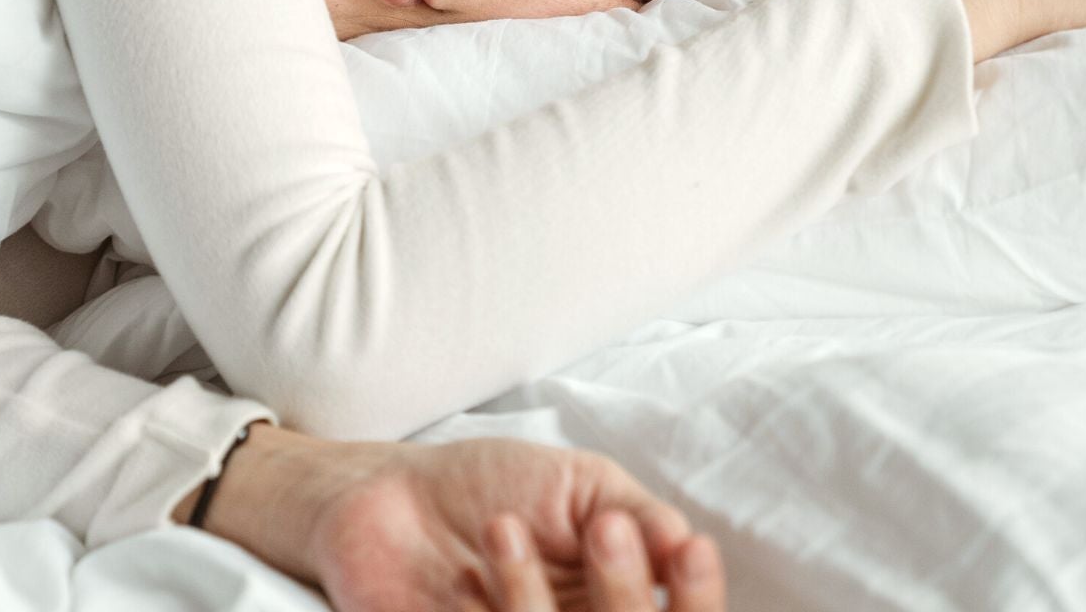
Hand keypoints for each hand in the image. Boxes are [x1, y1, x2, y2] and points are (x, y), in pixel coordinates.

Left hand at [468, 510, 722, 611]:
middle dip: (624, 590)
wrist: (388, 500)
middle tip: (604, 530)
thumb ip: (640, 516)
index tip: (688, 552)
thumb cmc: (491, 485)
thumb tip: (686, 543)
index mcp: (625, 599)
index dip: (697, 596)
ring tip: (501, 528)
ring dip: (530, 594)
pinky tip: (462, 578)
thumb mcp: (580, 485)